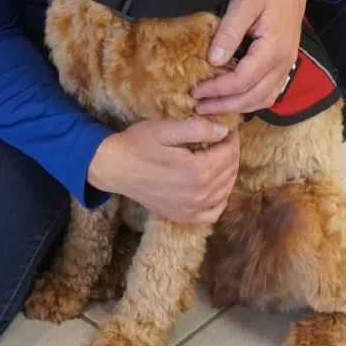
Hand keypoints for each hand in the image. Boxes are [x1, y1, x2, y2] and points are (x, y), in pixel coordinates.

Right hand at [86, 117, 239, 223]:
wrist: (114, 167)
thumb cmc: (139, 144)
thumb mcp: (167, 129)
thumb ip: (198, 129)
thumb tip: (224, 131)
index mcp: (197, 171)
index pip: (229, 153)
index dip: (231, 138)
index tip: (226, 129)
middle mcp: (198, 195)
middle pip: (230, 172)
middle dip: (231, 153)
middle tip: (222, 140)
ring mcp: (191, 209)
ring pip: (225, 191)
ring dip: (228, 172)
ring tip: (219, 157)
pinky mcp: (183, 216)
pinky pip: (213, 213)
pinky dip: (220, 199)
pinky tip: (215, 186)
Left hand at [193, 0, 315, 115]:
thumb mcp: (242, 4)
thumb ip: (228, 34)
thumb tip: (213, 61)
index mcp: (273, 48)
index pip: (242, 80)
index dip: (217, 90)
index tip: (195, 91)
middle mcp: (284, 62)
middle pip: (253, 97)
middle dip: (225, 106)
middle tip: (199, 107)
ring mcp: (288, 65)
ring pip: (264, 99)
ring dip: (238, 108)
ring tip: (213, 107)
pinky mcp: (286, 64)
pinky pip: (271, 92)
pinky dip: (252, 101)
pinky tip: (234, 100)